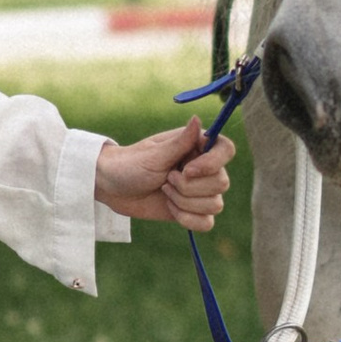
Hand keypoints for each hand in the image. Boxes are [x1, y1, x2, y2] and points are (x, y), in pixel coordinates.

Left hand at [95, 121, 235, 231]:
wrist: (113, 188)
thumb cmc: (131, 165)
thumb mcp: (154, 155)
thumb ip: (180, 142)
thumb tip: (198, 118)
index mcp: (197, 146)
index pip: (227, 150)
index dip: (213, 163)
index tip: (188, 171)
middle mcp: (204, 167)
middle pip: (221, 183)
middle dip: (188, 188)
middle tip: (166, 179)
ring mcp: (200, 190)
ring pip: (215, 205)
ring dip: (184, 202)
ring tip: (165, 191)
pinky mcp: (193, 210)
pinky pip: (206, 223)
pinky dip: (187, 219)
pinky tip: (170, 208)